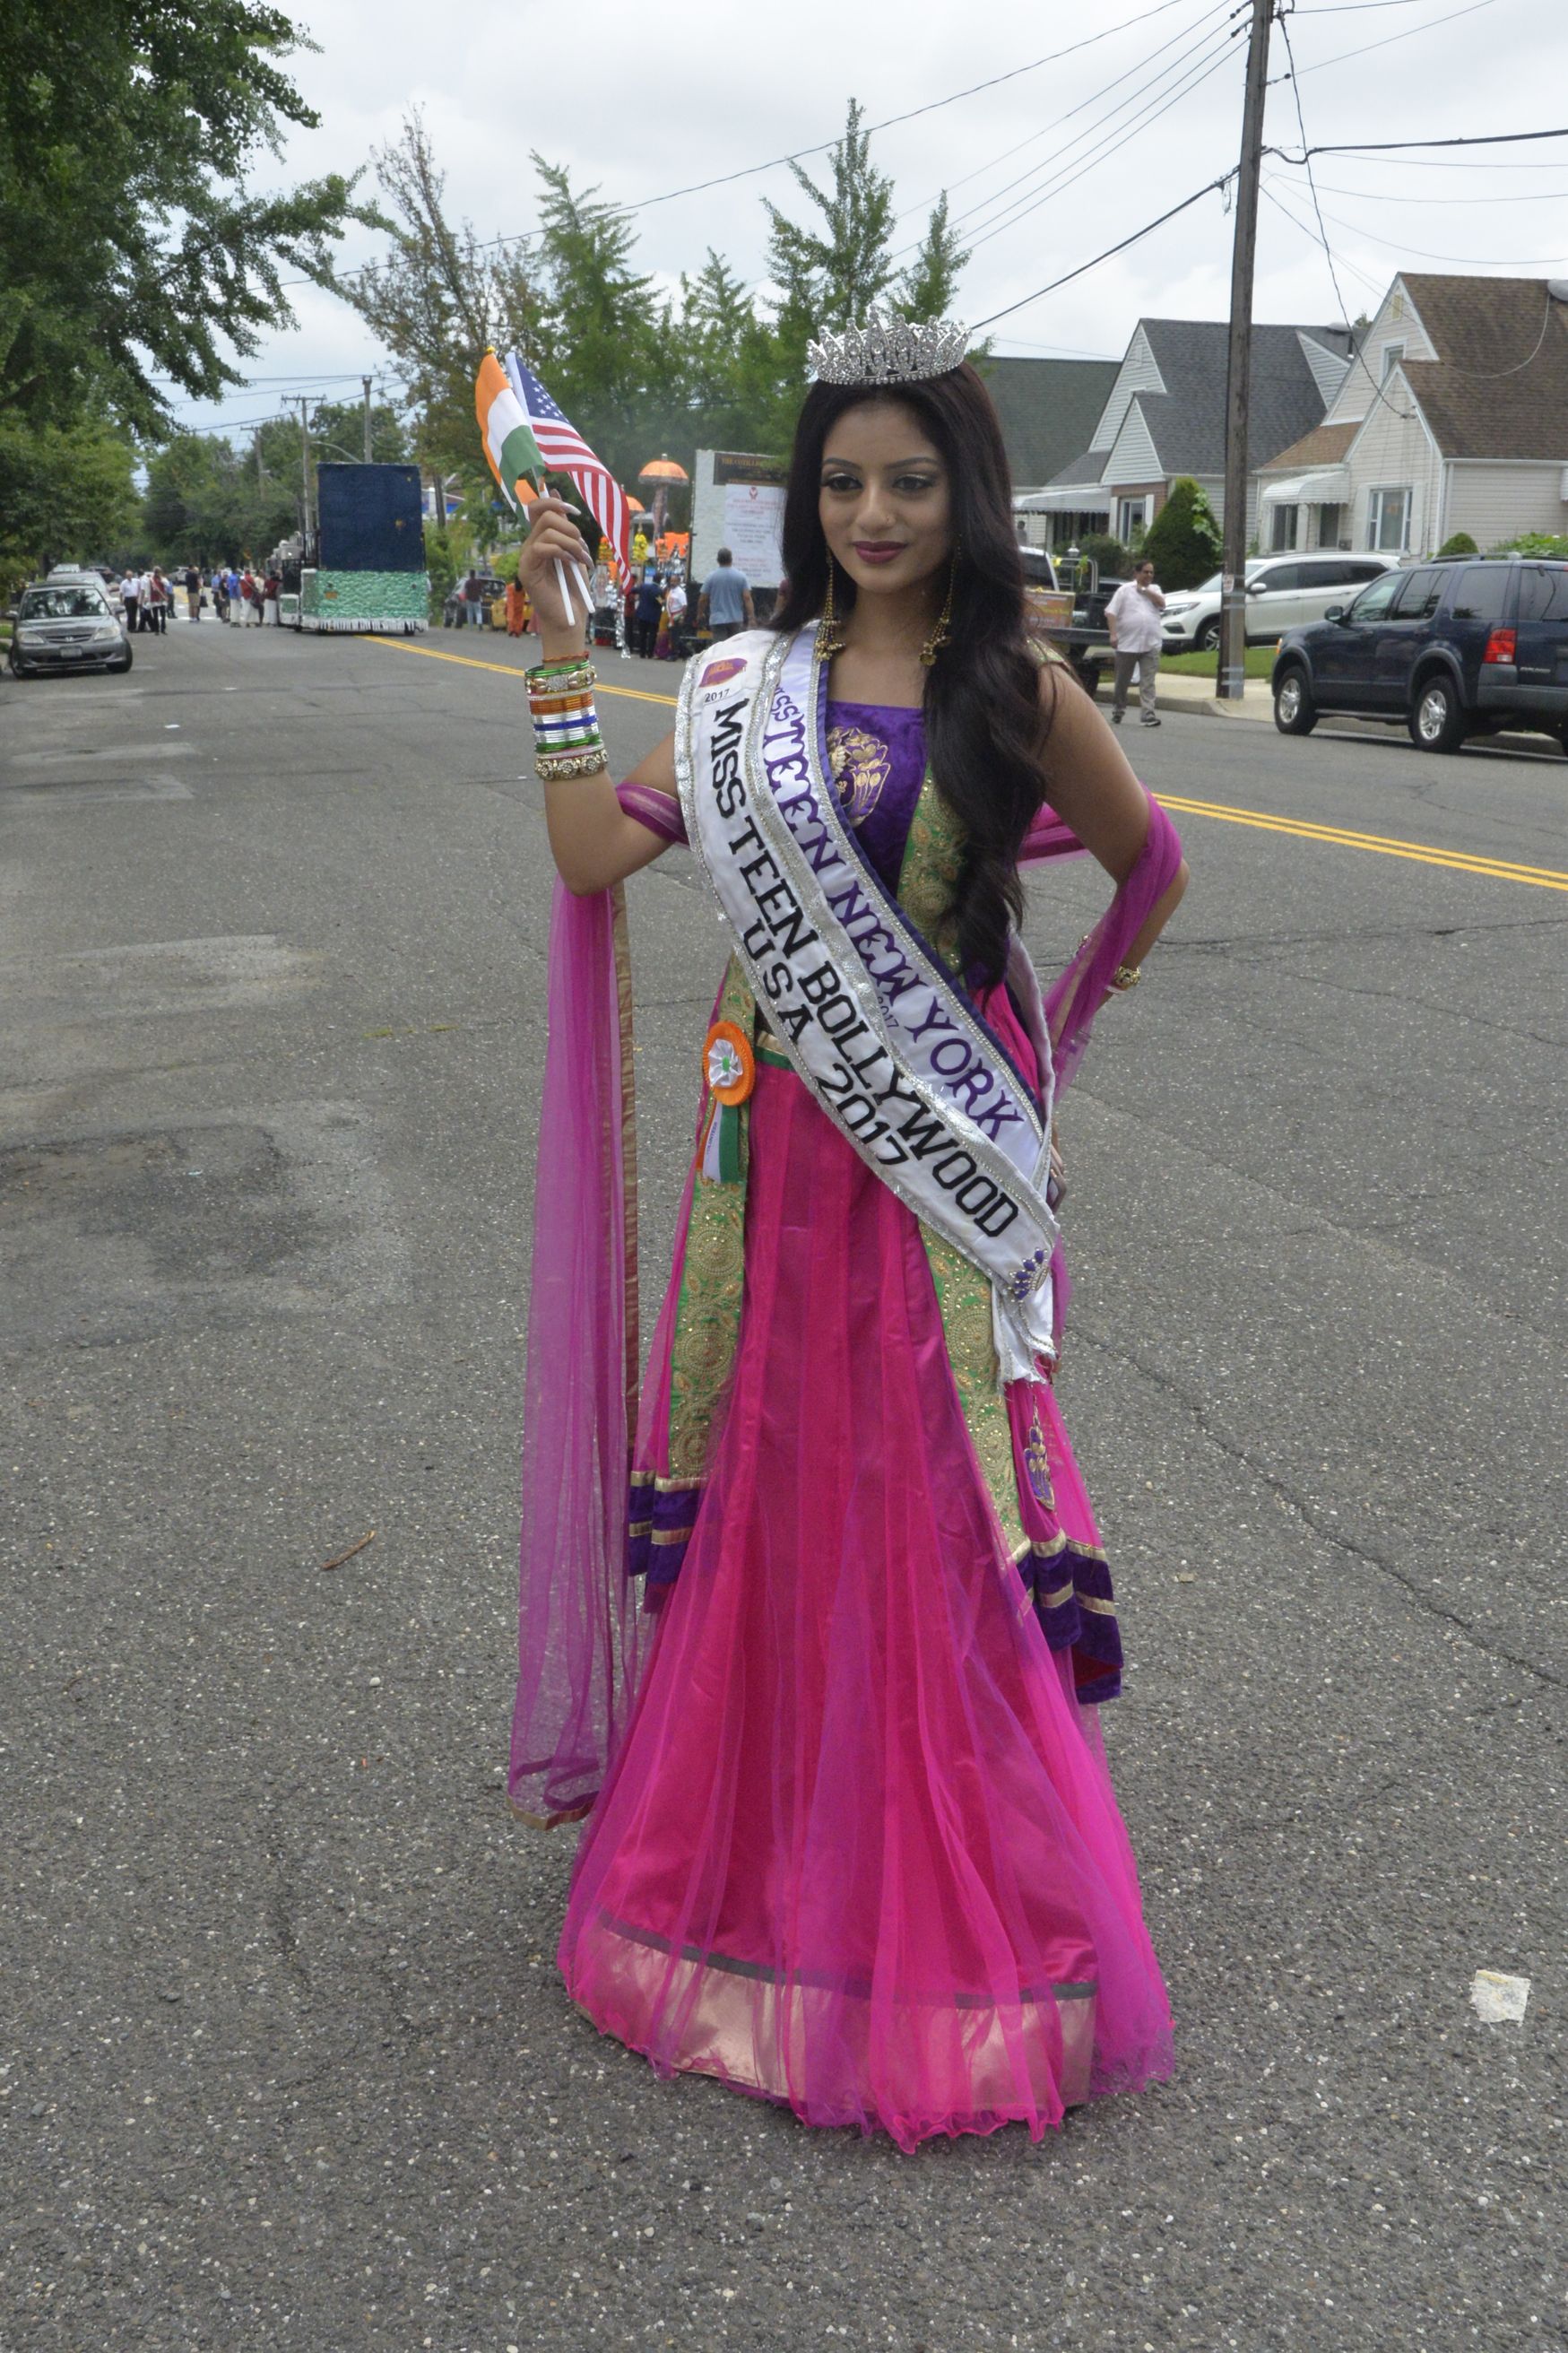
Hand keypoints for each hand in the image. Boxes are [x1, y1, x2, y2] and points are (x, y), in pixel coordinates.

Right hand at [517, 495, 593, 653]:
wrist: (570, 618)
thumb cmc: (573, 589)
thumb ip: (566, 527)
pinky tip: (571, 563)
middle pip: (543, 513)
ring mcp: (527, 557)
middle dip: (569, 525)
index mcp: (541, 538)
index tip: (575, 514)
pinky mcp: (527, 570)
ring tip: (581, 559)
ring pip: (547, 529)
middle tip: (581, 546)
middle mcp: (531, 544)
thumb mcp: (574, 551)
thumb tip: (557, 495)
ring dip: (571, 542)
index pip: (538, 507)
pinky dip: (562, 551)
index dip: (555, 503)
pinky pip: (542, 547)